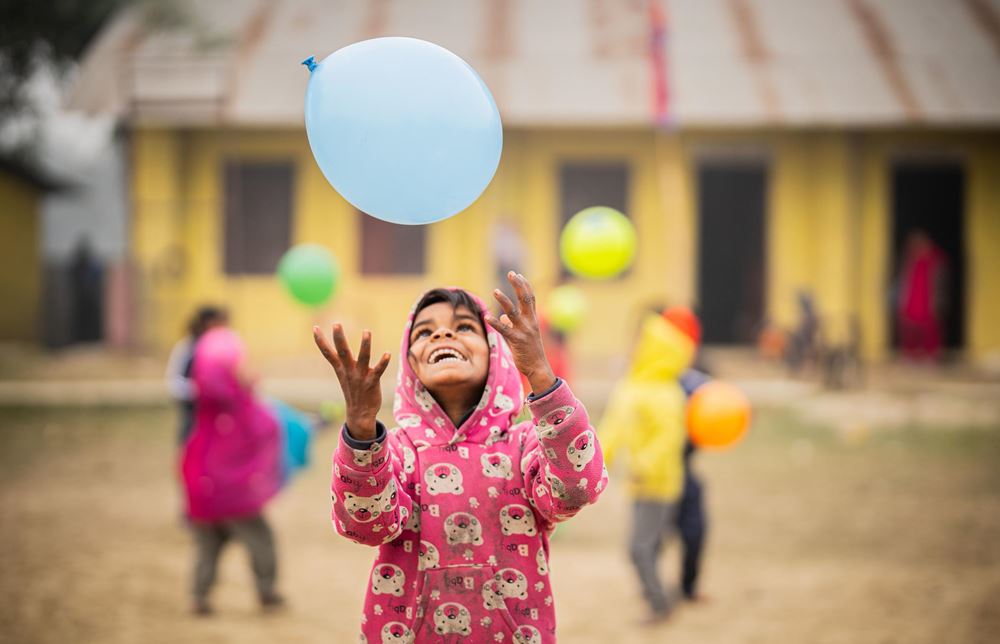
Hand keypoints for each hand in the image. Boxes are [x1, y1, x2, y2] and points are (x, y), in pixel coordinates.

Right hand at [313, 324, 390, 440]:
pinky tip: (387, 353)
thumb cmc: (353, 391)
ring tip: (366, 331)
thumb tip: (337, 347)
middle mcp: (349, 371)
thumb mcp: (343, 375)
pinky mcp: (372, 382)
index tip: (315, 327)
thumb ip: (341, 360)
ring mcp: (360, 377)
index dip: (320, 341)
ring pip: (363, 358)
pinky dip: (382, 362)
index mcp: (341, 369)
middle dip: (339, 338)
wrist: (359, 414)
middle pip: (343, 352)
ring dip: (365, 345)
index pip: (328, 353)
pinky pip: (378, 371)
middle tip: (336, 324)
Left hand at [484, 272, 556, 394]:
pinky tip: (487, 317)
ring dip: (504, 300)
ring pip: (513, 312)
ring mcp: (524, 331)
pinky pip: (504, 330)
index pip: (530, 298)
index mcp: (533, 319)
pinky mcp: (517, 340)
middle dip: (518, 285)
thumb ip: (512, 324)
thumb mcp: (522, 335)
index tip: (517, 274)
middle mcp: (530, 322)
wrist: (537, 367)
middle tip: (511, 273)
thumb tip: (502, 316)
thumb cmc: (529, 351)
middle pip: (525, 299)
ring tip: (495, 291)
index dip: (524, 285)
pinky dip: (495, 322)